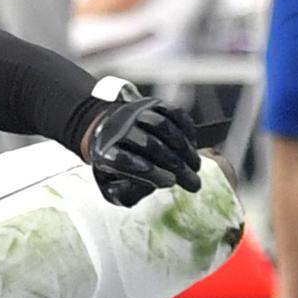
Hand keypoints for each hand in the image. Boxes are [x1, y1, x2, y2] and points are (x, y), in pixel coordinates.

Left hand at [76, 86, 202, 201]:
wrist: (108, 134)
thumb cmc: (116, 168)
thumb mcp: (113, 188)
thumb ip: (127, 194)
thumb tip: (150, 186)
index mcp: (103, 153)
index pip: (124, 161)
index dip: (150, 173)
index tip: (170, 182)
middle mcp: (116, 129)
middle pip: (150, 144)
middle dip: (176, 165)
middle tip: (192, 182)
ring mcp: (134, 113)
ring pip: (163, 126)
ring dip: (184, 148)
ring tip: (194, 166)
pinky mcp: (151, 104)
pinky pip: (173, 112)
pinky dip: (187, 128)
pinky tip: (193, 145)